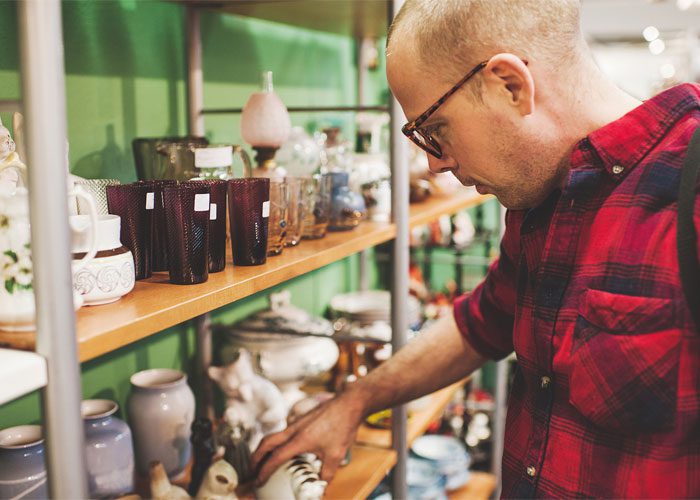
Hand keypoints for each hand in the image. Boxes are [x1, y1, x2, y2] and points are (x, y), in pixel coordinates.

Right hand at [251, 390, 366, 485]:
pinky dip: (275, 442)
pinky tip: (281, 450)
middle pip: (266, 443)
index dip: (265, 470)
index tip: (259, 481)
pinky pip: (281, 432)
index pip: (276, 457)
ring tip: (262, 461)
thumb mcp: (336, 455)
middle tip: (251, 471)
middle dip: (255, 457)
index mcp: (300, 439)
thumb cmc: (343, 426)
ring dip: (263, 448)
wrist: (348, 404)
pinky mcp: (300, 419)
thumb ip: (326, 474)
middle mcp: (293, 429)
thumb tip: (322, 489)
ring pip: (272, 435)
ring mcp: (296, 423)